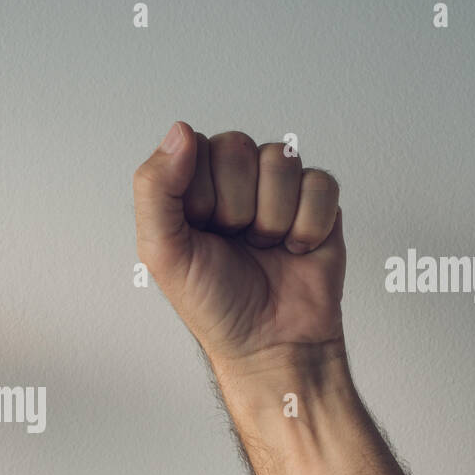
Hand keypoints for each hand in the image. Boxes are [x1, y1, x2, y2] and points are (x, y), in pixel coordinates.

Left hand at [133, 123, 344, 378]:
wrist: (270, 343)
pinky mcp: (318, 201)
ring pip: (280, 160)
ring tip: (264, 248)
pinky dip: (308, 226)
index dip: (200, 195)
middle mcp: (233, 179)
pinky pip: (320, 183)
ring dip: (272, 218)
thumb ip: (155, 189)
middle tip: (235, 243)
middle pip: (238, 146)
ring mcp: (278, 188)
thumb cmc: (213, 304)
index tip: (201, 233)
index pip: (194, 146)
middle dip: (236, 207)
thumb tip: (180, 130)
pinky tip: (295, 250)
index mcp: (189, 185)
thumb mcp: (162, 252)